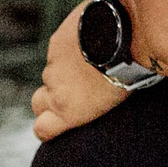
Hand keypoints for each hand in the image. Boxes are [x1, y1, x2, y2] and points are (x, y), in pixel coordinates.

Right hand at [31, 2, 132, 141]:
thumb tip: (90, 105)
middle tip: (70, 94)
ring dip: (65, 71)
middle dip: (49, 101)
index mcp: (68, 111)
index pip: (42, 128)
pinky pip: (59, 49)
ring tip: (91, 63)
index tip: (51, 126)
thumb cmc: (128, 74)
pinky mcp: (56, 42)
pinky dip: (71, 48)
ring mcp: (53, 65)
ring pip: (52, 73)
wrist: (124, 38)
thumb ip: (89, 107)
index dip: (45, 128)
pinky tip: (90, 42)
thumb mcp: (111, 104)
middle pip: (39, 102)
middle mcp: (55, 89)